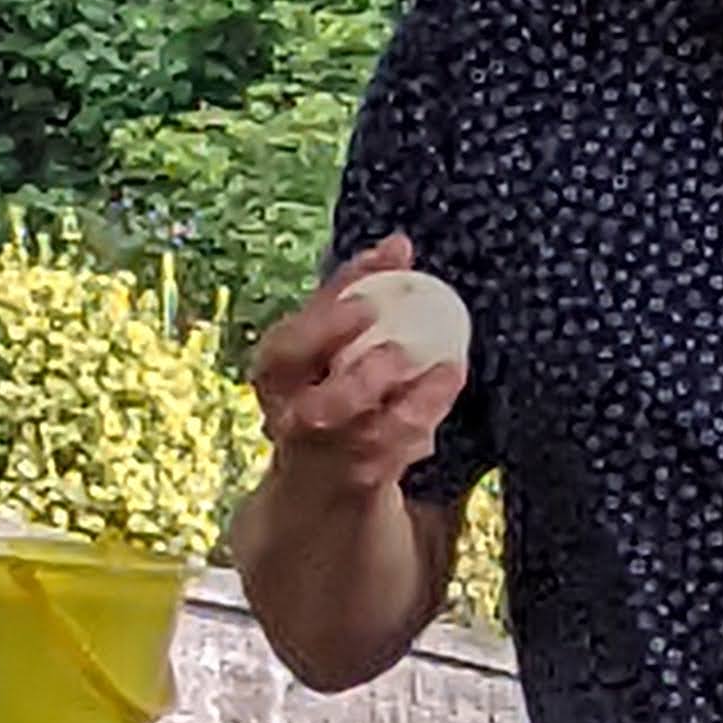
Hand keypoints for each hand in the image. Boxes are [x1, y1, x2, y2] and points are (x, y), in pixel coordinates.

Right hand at [251, 235, 464, 499]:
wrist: (316, 474)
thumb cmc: (320, 382)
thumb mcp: (323, 334)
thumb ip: (353, 286)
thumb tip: (398, 243)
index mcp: (275, 375)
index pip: (287, 349)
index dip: (325, 327)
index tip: (365, 303)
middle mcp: (293, 420)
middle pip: (323, 410)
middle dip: (364, 382)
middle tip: (401, 351)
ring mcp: (331, 456)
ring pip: (373, 435)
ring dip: (415, 402)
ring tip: (447, 368)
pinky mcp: (365, 479)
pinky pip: (402, 450)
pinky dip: (428, 415)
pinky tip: (448, 383)